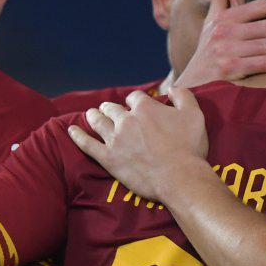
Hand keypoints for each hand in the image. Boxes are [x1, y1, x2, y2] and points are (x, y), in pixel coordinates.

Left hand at [70, 87, 209, 201]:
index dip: (136, 100)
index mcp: (146, 108)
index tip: (137, 105)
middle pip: (113, 108)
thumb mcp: (195, 115)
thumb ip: (183, 96)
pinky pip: (87, 145)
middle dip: (111, 107)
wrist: (180, 177)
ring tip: (92, 114)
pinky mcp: (108, 158)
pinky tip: (71, 131)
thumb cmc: (190, 147)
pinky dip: (78, 136)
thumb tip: (172, 88)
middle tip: (109, 109)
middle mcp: (126, 120)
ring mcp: (115, 139)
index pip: (135, 97)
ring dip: (94, 116)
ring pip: (98, 122)